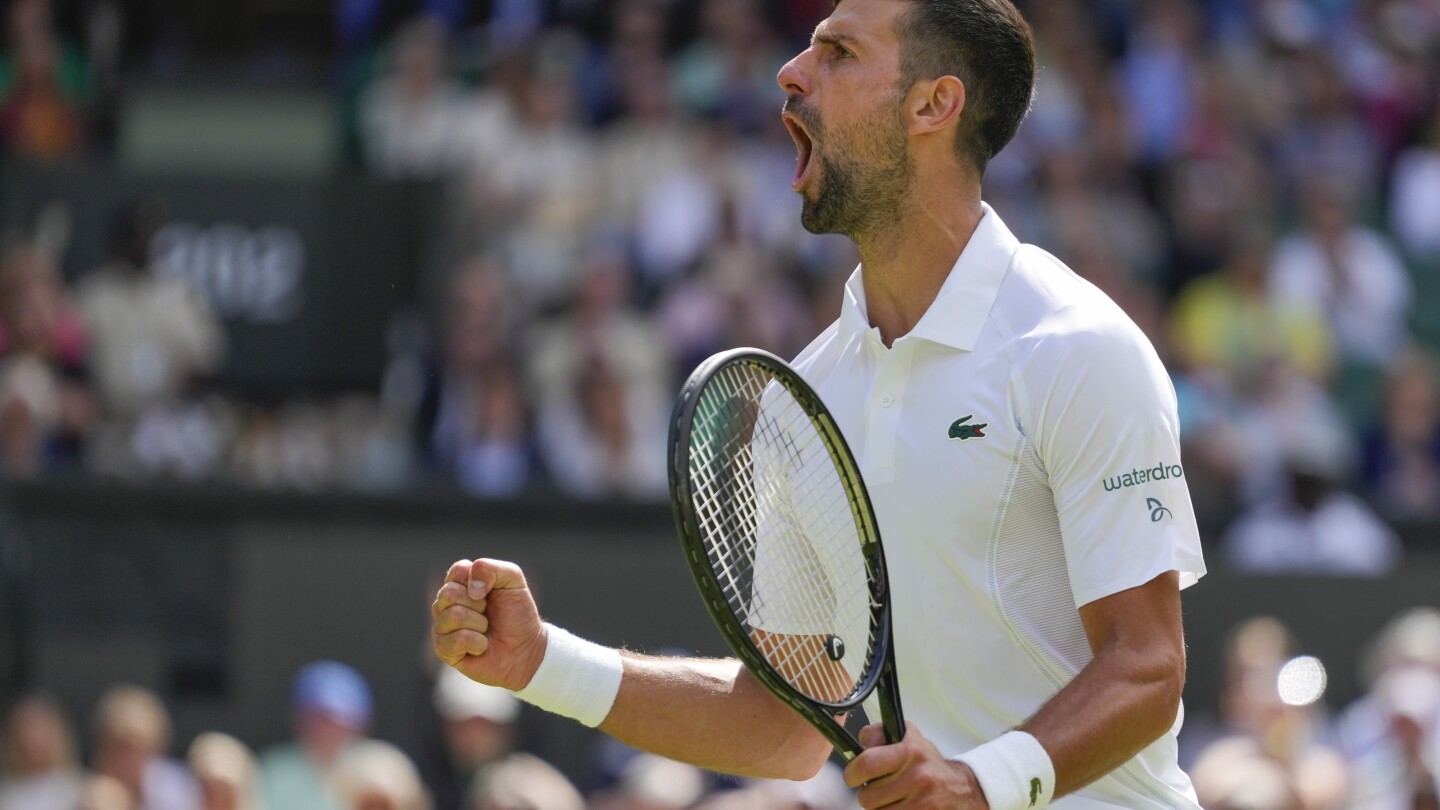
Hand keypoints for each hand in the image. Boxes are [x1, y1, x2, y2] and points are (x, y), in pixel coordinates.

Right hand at [431, 558, 546, 690]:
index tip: (491, 592)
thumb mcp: (513, 579)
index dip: (478, 581)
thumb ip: (490, 569)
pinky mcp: (443, 649)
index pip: (457, 570)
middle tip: (488, 612)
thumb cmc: (517, 612)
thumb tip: (471, 590)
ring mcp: (442, 626)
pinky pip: (457, 640)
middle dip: (479, 604)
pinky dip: (477, 642)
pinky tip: (481, 646)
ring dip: (479, 624)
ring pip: (453, 616)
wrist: (525, 647)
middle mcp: (446, 603)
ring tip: (486, 629)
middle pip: (449, 593)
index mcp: (460, 582)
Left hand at [845, 722, 989, 808]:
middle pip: (867, 796)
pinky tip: (900, 807)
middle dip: (868, 794)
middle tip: (877, 789)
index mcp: (910, 751)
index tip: (854, 776)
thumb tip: (861, 743)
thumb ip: (880, 733)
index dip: (852, 773)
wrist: (961, 789)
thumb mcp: (908, 737)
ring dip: (879, 808)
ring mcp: (922, 802)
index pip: (866, 764)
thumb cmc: (928, 763)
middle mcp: (918, 776)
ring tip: (891, 799)